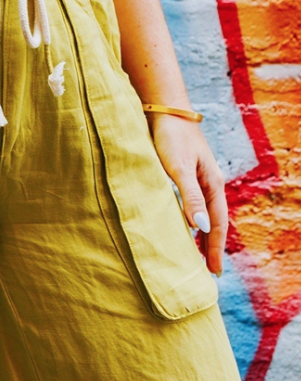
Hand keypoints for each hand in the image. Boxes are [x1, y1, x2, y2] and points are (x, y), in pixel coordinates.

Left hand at [148, 114, 226, 274]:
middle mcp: (209, 182)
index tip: (214, 271)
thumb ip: (190, 196)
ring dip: (202, 234)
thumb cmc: (171, 137)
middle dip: (212, 245)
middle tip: (210, 270)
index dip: (215, 247)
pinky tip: (183, 224)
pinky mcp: (184, 171)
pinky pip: (192, 202)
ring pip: (203, 212)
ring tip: (198, 253)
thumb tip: (201, 228)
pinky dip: (191, 218)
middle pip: (213, 220)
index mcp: (213, 184)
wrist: (164, 109)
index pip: (217, 223)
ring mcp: (198, 177)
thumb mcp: (180, 167)